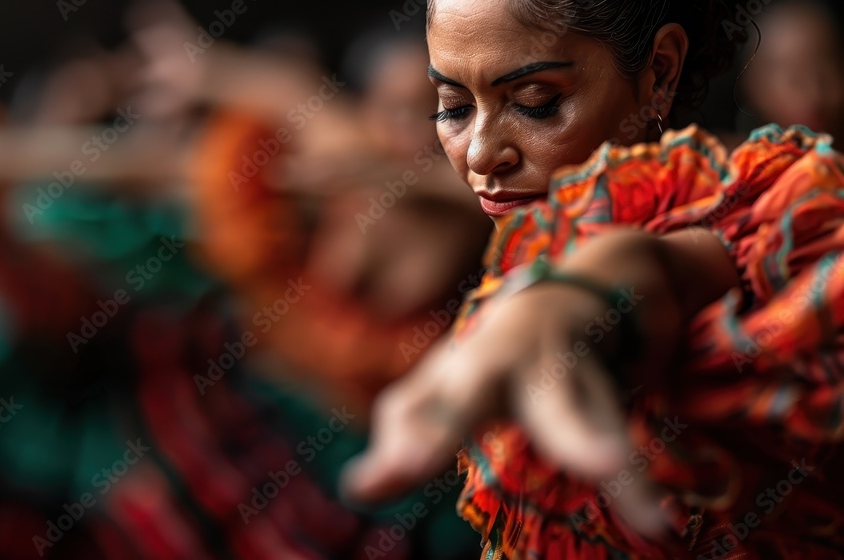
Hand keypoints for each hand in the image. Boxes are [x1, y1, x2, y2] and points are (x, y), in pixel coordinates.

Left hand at [340, 230, 721, 536]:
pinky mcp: (606, 388)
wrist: (584, 294)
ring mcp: (558, 367)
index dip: (401, 441)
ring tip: (599, 472)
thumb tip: (355, 487)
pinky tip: (656, 526)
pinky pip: (618, 438)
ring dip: (578, 441)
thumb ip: (408, 432)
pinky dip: (636, 485)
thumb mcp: (450, 386)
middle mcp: (504, 361)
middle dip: (439, 426)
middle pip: (470, 391)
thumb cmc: (502, 355)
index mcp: (463, 368)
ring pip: (564, 407)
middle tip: (408, 462)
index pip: (422, 409)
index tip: (366, 484)